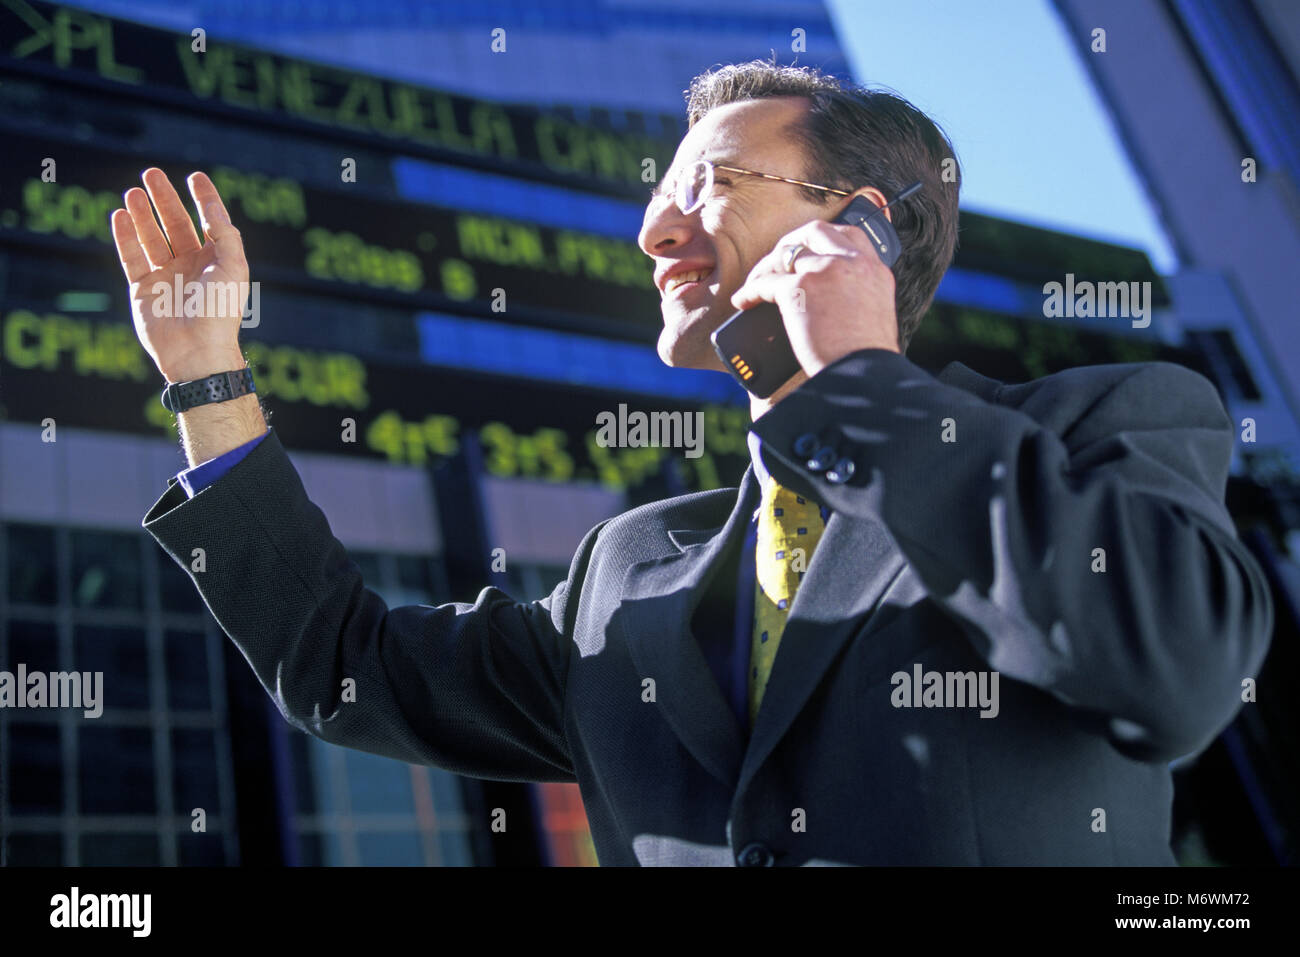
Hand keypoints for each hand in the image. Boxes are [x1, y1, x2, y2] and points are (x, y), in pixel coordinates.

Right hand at [110, 169, 249, 382]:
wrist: (196, 349)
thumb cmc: (220, 310)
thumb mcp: (233, 267)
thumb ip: (225, 234)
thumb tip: (212, 207)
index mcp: (217, 261)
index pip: (209, 222)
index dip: (203, 198)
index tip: (195, 176)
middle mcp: (191, 266)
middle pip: (176, 224)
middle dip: (164, 199)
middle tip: (151, 173)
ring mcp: (166, 276)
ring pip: (152, 237)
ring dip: (142, 214)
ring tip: (133, 192)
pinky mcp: (143, 289)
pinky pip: (132, 257)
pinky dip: (125, 236)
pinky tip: (120, 215)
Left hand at [730, 219, 898, 377]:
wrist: (862, 377)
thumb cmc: (864, 362)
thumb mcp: (874, 318)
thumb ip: (858, 299)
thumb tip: (830, 302)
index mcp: (875, 271)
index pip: (851, 235)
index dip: (826, 239)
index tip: (811, 250)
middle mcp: (853, 263)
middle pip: (815, 231)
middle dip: (792, 241)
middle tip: (776, 261)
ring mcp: (826, 271)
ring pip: (786, 253)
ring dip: (767, 267)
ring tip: (756, 283)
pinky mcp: (800, 288)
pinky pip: (766, 283)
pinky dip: (750, 291)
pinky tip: (742, 301)